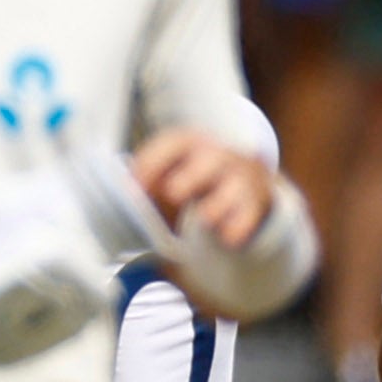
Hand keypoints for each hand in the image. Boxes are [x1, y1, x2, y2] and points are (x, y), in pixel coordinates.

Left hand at [130, 128, 275, 249]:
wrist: (246, 181)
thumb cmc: (195, 178)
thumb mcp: (171, 171)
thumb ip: (148, 184)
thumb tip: (126, 197)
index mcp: (192, 143)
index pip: (174, 143)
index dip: (153, 161)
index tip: (136, 184)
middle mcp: (219, 155)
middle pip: (209, 159)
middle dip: (191, 176)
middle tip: (172, 193)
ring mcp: (241, 177)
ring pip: (234, 187)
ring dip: (217, 204)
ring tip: (204, 219)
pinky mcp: (256, 202)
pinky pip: (250, 214)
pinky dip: (239, 227)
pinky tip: (229, 239)